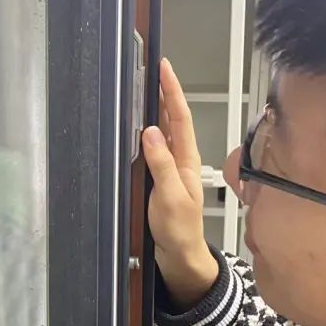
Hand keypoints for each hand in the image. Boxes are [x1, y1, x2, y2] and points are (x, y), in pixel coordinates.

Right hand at [142, 59, 218, 307]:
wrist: (180, 256)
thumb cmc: (180, 230)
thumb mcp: (171, 196)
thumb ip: (162, 164)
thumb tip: (151, 132)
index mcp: (187, 160)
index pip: (180, 117)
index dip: (171, 91)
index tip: (164, 68)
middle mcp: (181, 159)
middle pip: (173, 118)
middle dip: (164, 92)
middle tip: (152, 69)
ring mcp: (171, 168)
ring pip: (164, 130)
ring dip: (156, 108)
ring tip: (146, 88)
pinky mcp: (160, 178)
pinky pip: (155, 147)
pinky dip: (147, 130)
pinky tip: (139, 126)